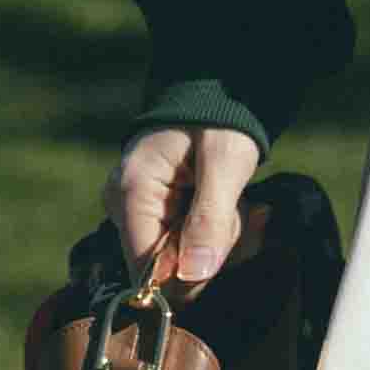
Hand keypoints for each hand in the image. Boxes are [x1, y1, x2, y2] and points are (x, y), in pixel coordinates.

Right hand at [113, 121, 260, 282]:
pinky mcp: (159, 217)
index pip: (146, 270)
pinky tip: (238, 208)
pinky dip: (222, 234)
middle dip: (217, 249)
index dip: (190, 274)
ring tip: (244, 203)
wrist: (217, 95)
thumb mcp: (224, 162)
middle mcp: (125, 209)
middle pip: (171, 270)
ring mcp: (140, 214)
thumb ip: (211, 218)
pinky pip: (191, 247)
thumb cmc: (219, 120)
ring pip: (187, 263)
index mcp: (132, 193)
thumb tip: (195, 274)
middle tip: (245, 211)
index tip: (226, 242)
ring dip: (227, 240)